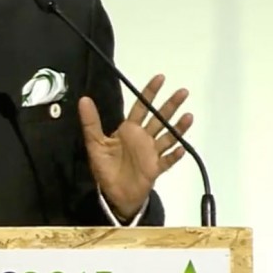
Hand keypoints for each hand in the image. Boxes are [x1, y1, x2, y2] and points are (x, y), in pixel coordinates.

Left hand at [79, 74, 192, 218]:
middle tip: (183, 92)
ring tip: (188, 116)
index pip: (141, 107)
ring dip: (178, 128)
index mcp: (129, 130)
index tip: (160, 78)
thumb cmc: (106, 168)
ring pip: (168, 136)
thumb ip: (91, 122)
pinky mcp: (155, 168)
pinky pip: (167, 161)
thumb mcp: (95, 143)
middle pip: (159, 118)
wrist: (114, 194)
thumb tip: (84, 99)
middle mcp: (143, 138)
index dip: (149, 93)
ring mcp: (151, 153)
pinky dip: (174, 156)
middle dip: (170, 106)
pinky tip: (181, 148)